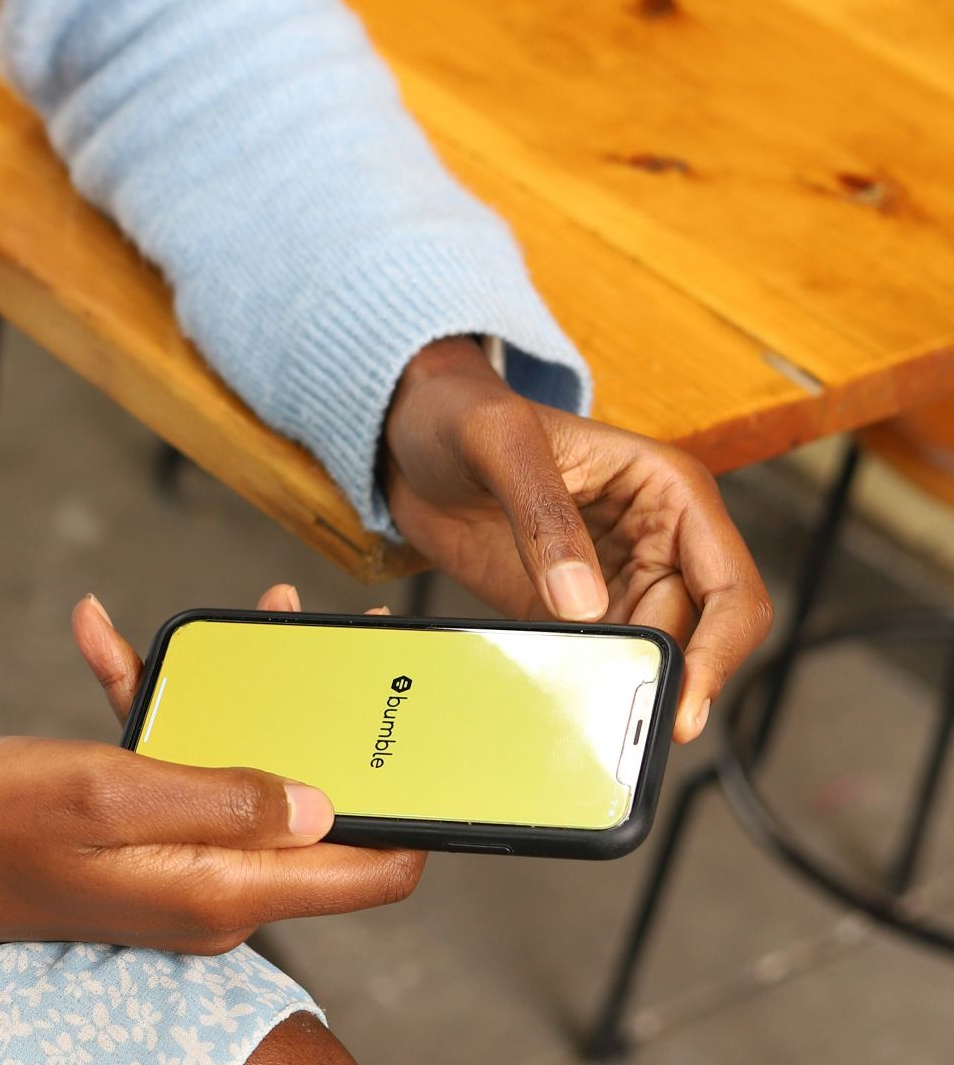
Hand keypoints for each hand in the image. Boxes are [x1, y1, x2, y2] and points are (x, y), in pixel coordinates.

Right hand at [0, 586, 424, 968]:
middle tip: (321, 638)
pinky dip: (151, 701)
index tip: (427, 738)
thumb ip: (219, 796)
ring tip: (236, 618)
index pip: (368, 870)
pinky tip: (104, 639)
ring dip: (237, 696)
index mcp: (217, 889)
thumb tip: (322, 800)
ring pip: (241, 770)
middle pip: (313, 806)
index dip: (413, 811)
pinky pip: (168, 762)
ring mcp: (169, 858)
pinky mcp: (131, 833)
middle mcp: (208, 885)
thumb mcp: (103, 793)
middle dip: (324, 720)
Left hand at [382, 337, 773, 741]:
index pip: (729, 586)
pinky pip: (593, 661)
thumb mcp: (498, 441)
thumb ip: (542, 515)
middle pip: (692, 637)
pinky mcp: (568, 611)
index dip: (719, 649)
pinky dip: (580, 685)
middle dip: (664, 681)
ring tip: (582, 718)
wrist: (412, 439)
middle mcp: (658, 543)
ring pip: (647, 658)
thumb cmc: (464, 416)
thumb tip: (581, 603)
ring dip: (621, 689)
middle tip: (619, 725)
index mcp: (670, 493)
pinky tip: (552, 698)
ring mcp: (614, 582)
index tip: (685, 698)